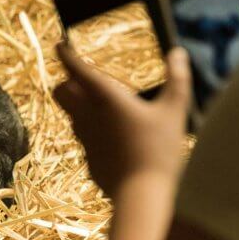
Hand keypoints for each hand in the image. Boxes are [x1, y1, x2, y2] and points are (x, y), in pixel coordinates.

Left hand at [52, 43, 190, 199]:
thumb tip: (178, 53)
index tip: (60, 44)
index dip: (65, 54)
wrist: (141, 195)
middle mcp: (87, 116)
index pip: (76, 69)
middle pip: (60, 91)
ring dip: (80, 105)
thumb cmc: (159, 150)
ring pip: (71, 114)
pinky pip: (83, 136)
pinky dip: (92, 129)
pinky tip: (114, 135)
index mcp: (105, 98)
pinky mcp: (88, 157)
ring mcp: (84, 138)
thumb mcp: (175, 111)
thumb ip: (177, 79)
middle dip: (66, 81)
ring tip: (105, 105)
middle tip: (84, 79)